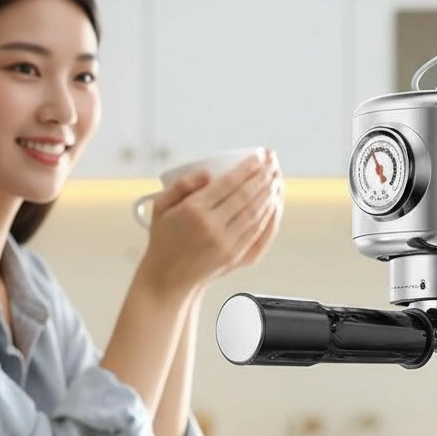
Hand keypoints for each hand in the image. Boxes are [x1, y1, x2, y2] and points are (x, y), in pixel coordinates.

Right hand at [137, 150, 280, 296]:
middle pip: (246, 195)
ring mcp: (226, 243)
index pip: (228, 183)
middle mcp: (212, 226)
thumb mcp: (160, 207)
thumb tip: (207, 173)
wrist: (169, 279)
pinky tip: (273, 202)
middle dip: (263, 176)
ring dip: (269, 193)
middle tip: (272, 162)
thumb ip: (181, 185)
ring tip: (276, 177)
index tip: (259, 156)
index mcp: (194, 210)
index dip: (247, 168)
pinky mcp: (235, 256)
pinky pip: (258, 231)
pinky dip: (269, 214)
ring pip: (255, 212)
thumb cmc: (164, 240)